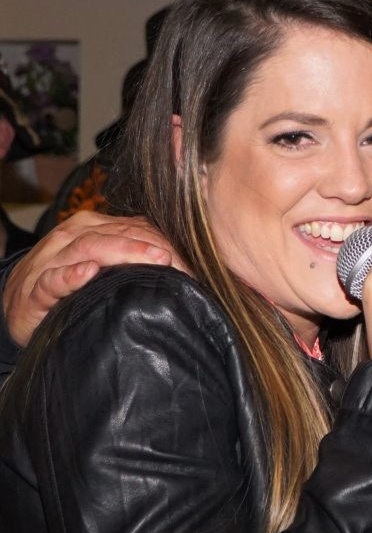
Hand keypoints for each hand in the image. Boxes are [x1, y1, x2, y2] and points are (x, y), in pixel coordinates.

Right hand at [3, 212, 179, 346]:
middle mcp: (73, 236)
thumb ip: (135, 261)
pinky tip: (89, 272)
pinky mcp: (34, 287)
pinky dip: (72, 274)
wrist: (18, 303)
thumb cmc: (69, 286)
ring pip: (91, 247)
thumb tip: (184, 268)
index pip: (135, 229)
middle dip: (152, 247)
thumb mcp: (104, 268)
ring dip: (124, 253)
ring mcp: (52, 259)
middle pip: (118, 235)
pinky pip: (54, 277)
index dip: (165, 243)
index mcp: (93, 228)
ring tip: (154, 259)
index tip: (192, 262)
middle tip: (179, 260)